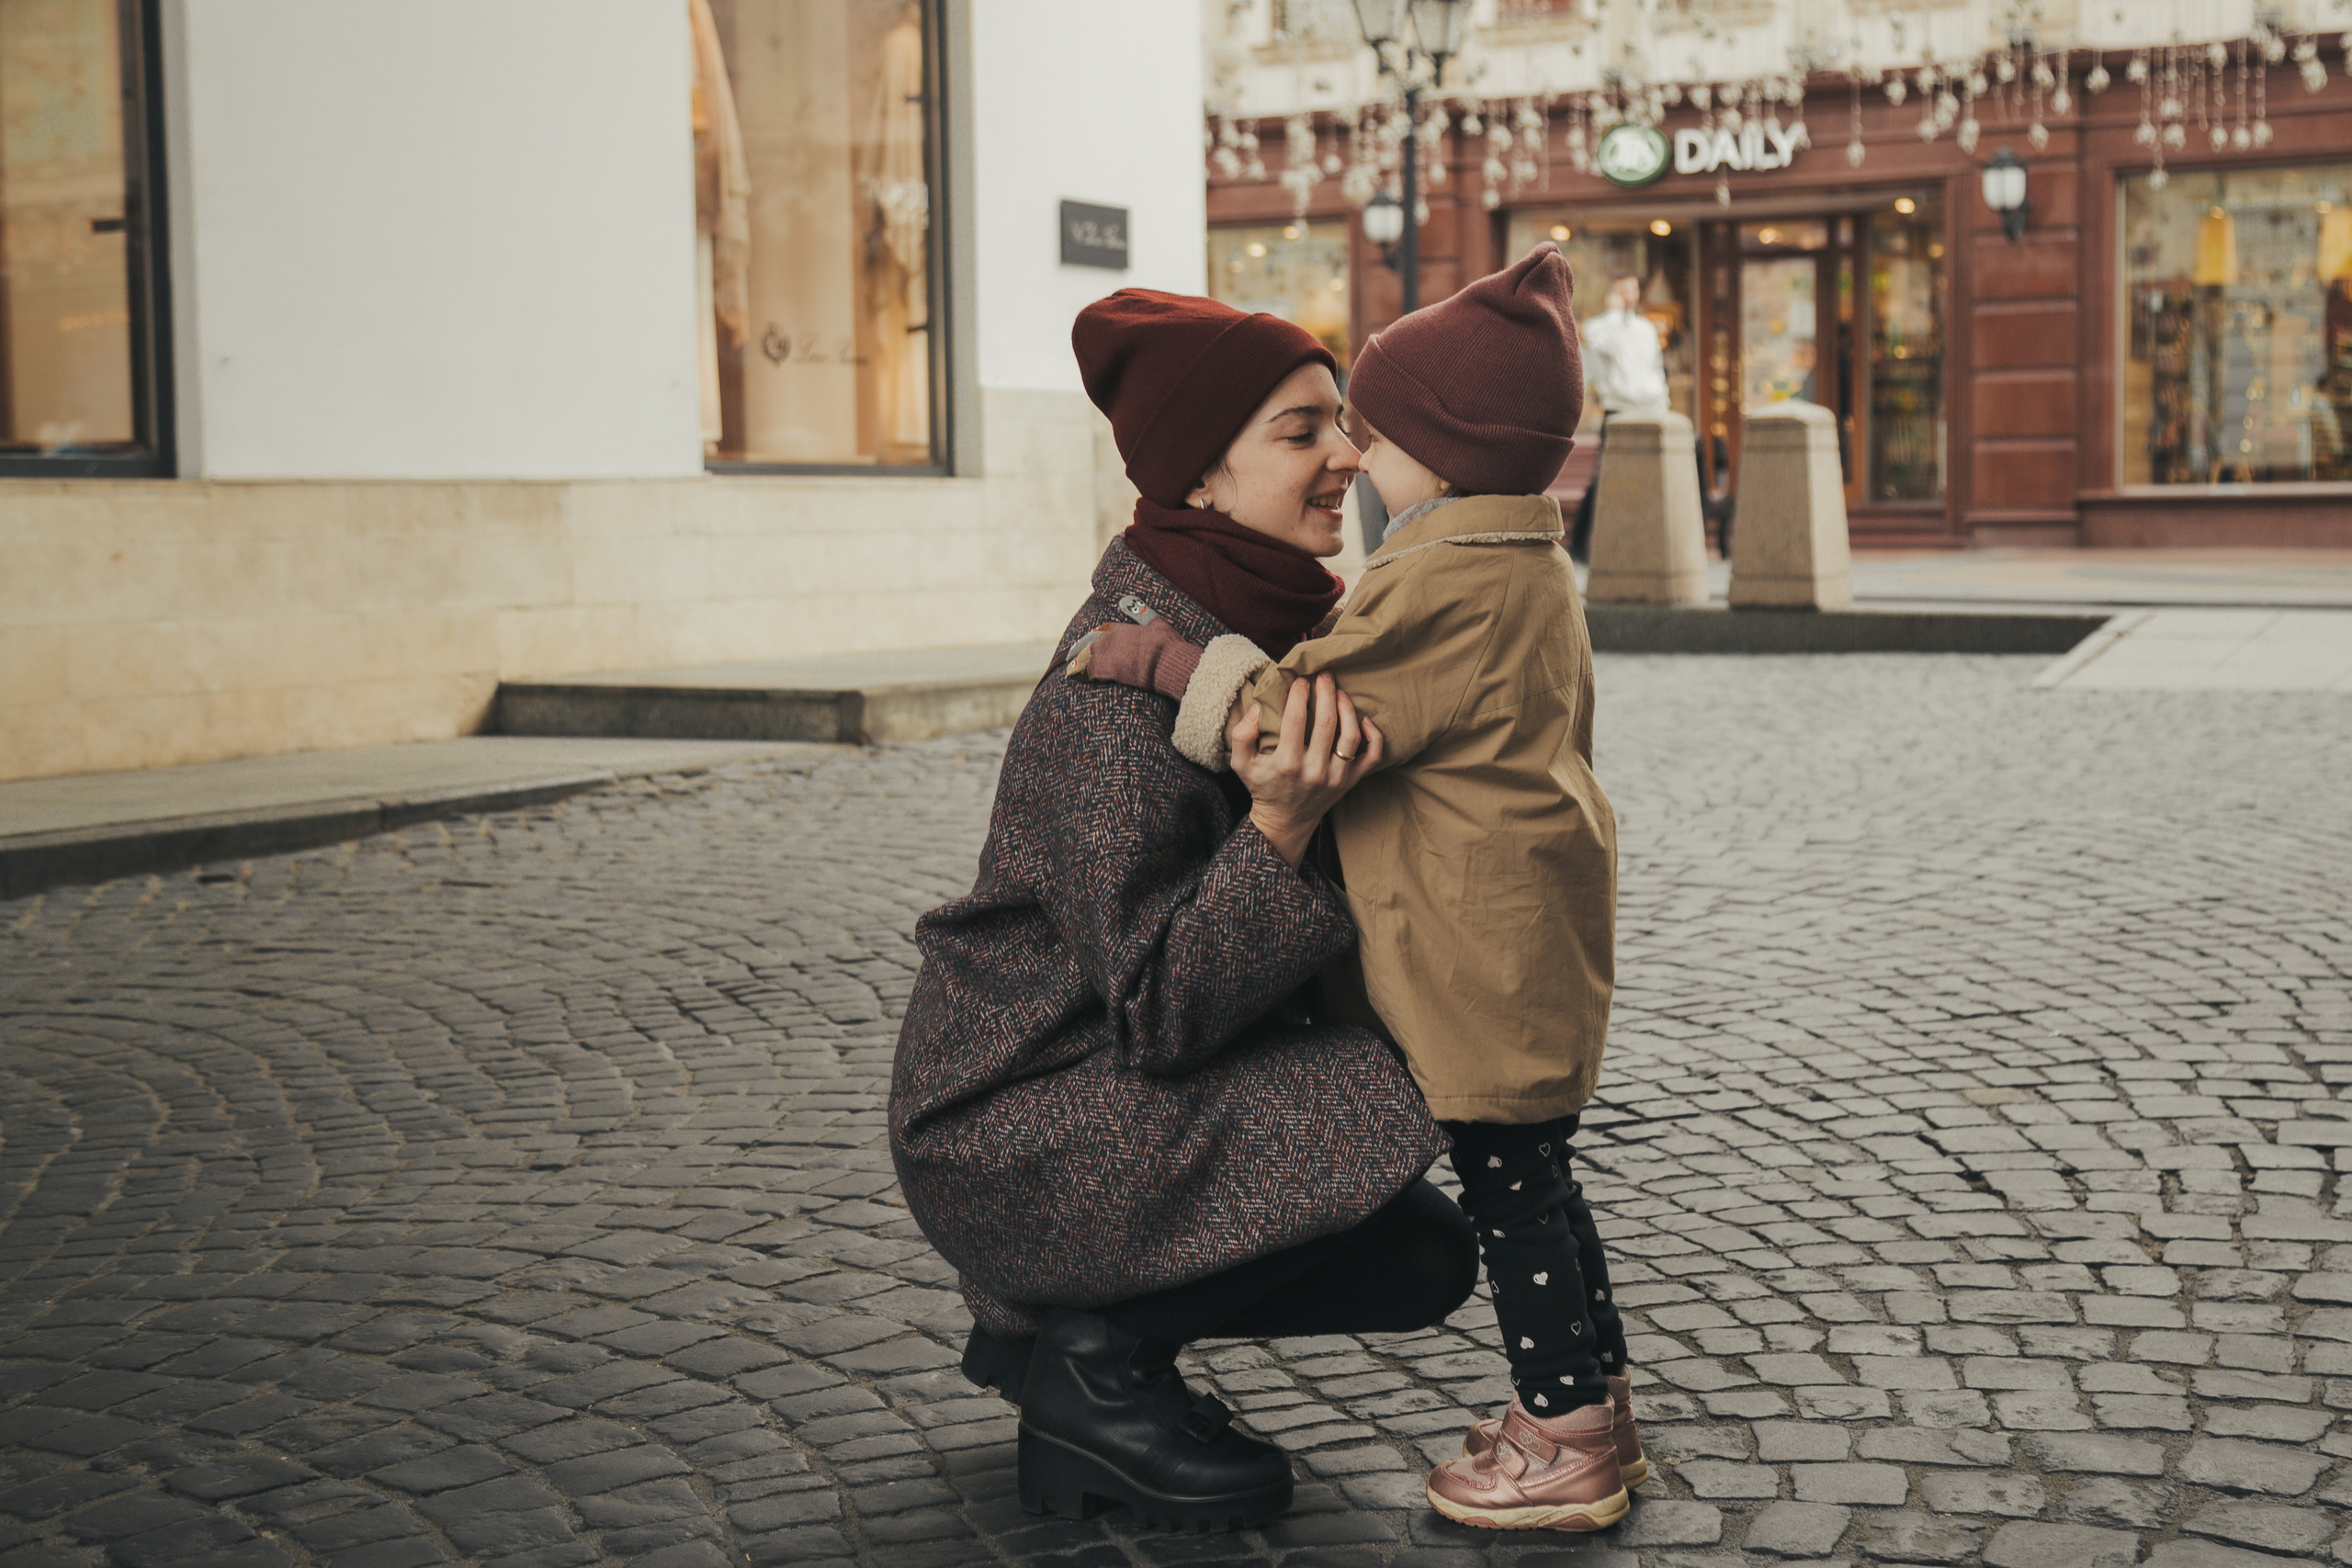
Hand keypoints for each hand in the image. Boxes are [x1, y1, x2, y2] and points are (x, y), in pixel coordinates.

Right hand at [1229, 673, 1383, 868]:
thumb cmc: (1263, 786)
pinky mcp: (1350, 782)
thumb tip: (1257, 708)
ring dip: (1348, 708)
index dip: (1299, 694)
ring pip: (1351, 737)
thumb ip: (1241, 735)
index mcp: (1287, 764)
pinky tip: (1364, 719)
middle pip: (1328, 723)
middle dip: (1326, 692)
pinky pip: (1372, 757)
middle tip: (1325, 674)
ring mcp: (1336, 778)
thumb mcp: (1240, 764)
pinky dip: (1374, 736)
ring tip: (1340, 692)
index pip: (1296, 719)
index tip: (1300, 680)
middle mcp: (1314, 771)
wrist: (1285, 821)